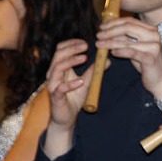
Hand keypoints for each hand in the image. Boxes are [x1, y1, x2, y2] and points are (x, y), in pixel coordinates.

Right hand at [43, 39, 93, 157]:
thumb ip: (94, 71)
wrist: (66, 117)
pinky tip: (81, 81)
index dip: (71, 44)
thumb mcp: (87, 82)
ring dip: (71, 61)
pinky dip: (71, 84)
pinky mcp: (56, 97)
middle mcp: (54, 74)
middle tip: (86, 46)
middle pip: (58, 55)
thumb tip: (108, 60)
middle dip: (72, 49)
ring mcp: (54, 85)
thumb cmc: (73, 97)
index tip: (85, 43)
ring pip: (56, 68)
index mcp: (60, 68)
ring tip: (84, 58)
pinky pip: (60, 88)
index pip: (60, 50)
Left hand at [95, 17, 161, 98]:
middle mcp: (154, 35)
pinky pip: (131, 52)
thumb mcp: (137, 47)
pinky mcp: (150, 58)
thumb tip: (108, 31)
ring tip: (100, 44)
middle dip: (110, 31)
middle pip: (128, 28)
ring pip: (127, 41)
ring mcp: (154, 46)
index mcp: (151, 30)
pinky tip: (112, 53)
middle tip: (98, 35)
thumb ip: (127, 38)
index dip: (114, 23)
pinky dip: (120, 51)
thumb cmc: (147, 63)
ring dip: (110, 42)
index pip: (130, 21)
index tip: (102, 27)